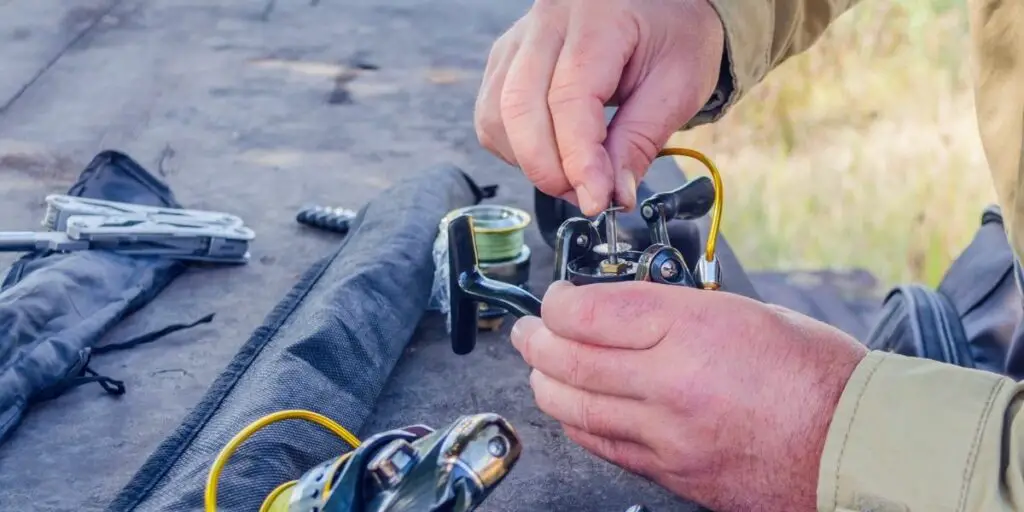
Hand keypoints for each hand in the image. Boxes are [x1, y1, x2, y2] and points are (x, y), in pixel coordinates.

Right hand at [475, 0, 724, 214]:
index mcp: (598, 18)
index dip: (578, 160)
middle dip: (549, 169)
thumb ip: (640, 141)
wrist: (660, 5)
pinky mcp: (507, 58)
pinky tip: (551, 153)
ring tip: (573, 176)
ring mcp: (520, 38)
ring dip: (529, 161)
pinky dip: (515, 148)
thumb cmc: (675, 34)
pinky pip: (491, 114)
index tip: (596, 201)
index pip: (569, 100)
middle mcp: (548, 21)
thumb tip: (611, 196)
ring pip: (496, 115)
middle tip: (587, 196)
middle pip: (520, 108)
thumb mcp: (678, 86)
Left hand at [510, 281, 867, 510]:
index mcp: (692, 331)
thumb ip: (676, 311)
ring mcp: (666, 435)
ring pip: (573, 407)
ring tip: (540, 367)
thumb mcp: (744, 312)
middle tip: (528, 331)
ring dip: (545, 382)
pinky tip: (572, 408)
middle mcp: (670, 383)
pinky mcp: (670, 472)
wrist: (853, 446)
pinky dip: (577, 422)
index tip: (555, 299)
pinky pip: (602, 444)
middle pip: (568, 360)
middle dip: (535, 341)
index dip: (558, 302)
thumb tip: (623, 311)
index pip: (590, 312)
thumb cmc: (816, 375)